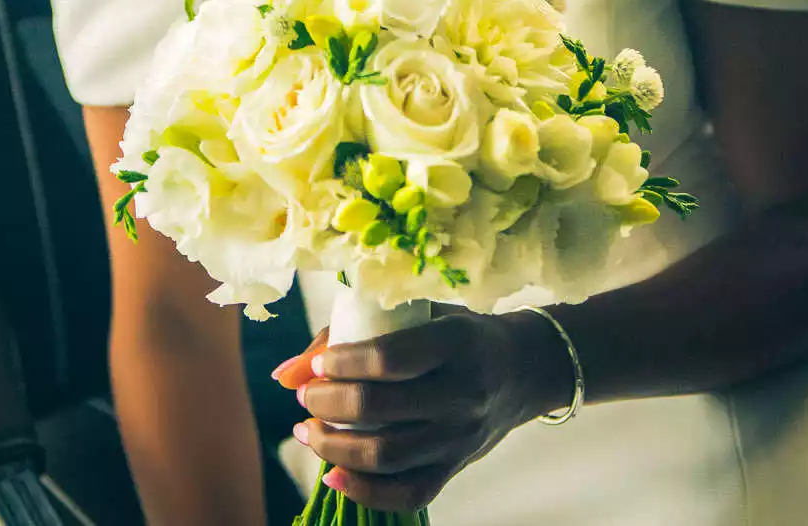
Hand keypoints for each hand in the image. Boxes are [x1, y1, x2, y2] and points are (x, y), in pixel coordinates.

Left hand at [273, 310, 554, 513]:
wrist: (524, 368)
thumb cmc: (460, 332)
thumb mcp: (420, 314)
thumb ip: (353, 334)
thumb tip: (284, 373)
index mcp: (454, 342)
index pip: (390, 357)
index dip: (343, 363)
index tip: (316, 364)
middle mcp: (461, 392)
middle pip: (380, 409)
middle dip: (328, 404)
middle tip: (305, 396)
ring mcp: (460, 436)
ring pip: (387, 455)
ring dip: (334, 447)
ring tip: (307, 430)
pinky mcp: (456, 467)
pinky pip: (406, 492)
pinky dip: (363, 491)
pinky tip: (332, 474)